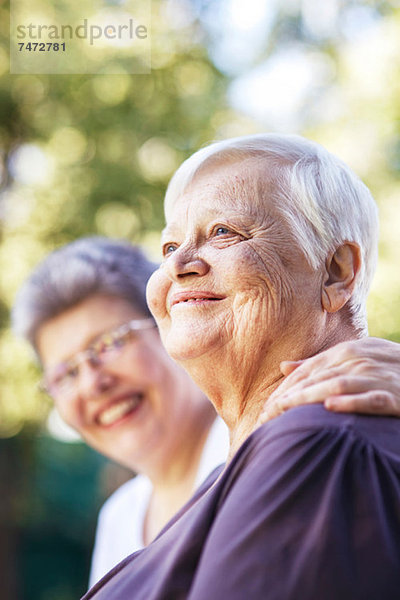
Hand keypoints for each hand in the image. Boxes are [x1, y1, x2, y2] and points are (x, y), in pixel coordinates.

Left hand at [259, 337, 399, 422]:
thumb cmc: (385, 369)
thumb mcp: (354, 359)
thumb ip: (319, 363)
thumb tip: (283, 366)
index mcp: (347, 351)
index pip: (308, 370)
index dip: (285, 388)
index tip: (266, 408)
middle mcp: (359, 359)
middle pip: (316, 378)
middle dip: (288, 398)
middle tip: (266, 417)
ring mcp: (377, 376)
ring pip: (336, 386)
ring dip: (308, 400)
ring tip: (284, 414)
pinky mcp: (394, 396)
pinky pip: (369, 399)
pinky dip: (350, 402)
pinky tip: (330, 408)